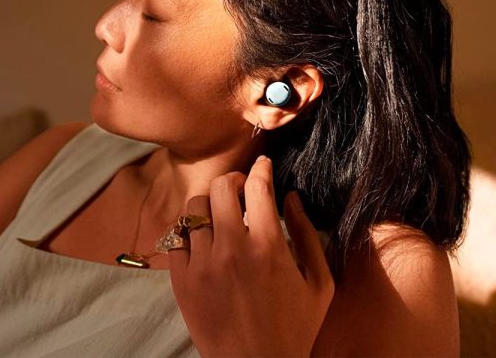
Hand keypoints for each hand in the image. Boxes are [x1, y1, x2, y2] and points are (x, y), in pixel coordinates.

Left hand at [167, 156, 334, 357]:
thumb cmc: (294, 329)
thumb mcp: (319, 284)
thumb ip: (308, 235)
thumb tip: (293, 197)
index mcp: (268, 247)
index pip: (259, 186)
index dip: (263, 169)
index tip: (264, 165)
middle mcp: (231, 249)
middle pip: (221, 187)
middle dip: (234, 181)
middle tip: (241, 191)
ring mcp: (202, 264)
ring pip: (194, 206)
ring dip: (209, 203)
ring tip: (220, 214)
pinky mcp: (181, 279)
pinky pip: (177, 235)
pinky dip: (189, 229)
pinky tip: (203, 237)